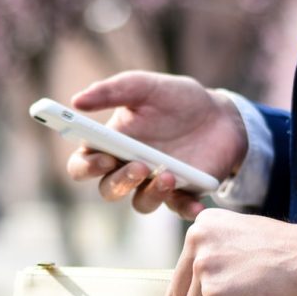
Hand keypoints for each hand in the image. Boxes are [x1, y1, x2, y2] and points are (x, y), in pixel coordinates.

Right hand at [67, 71, 247, 219]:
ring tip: (169, 175)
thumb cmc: (176, 100)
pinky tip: (196, 204)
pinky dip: (187, 209)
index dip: (86, 167)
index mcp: (111, 145)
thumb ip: (112, 91)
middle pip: (109, 190)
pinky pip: (179, 209)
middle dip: (119, 182)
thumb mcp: (145, 87)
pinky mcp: (183, 194)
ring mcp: (155, 184)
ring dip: (151, 194)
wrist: (220, 114)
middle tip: (138, 166)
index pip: (83, 165)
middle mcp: (128, 169)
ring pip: (141, 203)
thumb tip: (77, 101)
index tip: (101, 157)